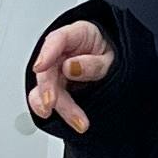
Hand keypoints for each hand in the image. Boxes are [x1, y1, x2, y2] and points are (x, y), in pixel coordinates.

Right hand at [27, 19, 114, 134]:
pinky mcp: (57, 87)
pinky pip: (48, 98)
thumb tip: (71, 67)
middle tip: (52, 104)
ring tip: (78, 121)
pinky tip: (60, 119)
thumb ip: (94, 63)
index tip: (40, 67)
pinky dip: (53, 110)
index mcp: (77, 35)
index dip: (47, 53)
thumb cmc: (113, 54)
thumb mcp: (112, 58)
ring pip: (47, 88)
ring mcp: (58, 70)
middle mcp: (62, 53)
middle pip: (48, 69)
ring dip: (59, 107)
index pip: (57, 39)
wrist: (117, 64)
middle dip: (49, 89)